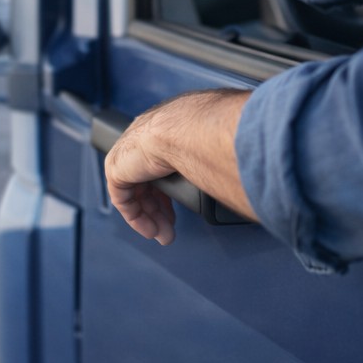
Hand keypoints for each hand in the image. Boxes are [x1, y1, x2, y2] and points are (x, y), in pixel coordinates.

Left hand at [103, 90, 253, 245]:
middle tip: (171, 228)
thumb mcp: (218, 142)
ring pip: (135, 192)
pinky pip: (122, 199)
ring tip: (165, 236)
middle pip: (146, 180)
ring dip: (150, 218)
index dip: (170, 188)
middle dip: (160, 208)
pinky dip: (136, 217)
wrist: (192, 129)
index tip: (181, 207)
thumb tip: (244, 166)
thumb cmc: (213, 128)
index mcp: (166, 126)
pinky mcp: (118, 167)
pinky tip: (151, 230)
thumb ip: (220, 154)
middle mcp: (144, 137)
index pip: (161, 162)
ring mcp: (129, 150)